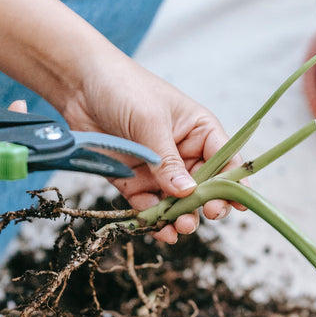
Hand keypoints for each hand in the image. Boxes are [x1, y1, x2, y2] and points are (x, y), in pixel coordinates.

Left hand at [65, 50, 244, 242]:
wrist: (78, 85)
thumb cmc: (123, 88)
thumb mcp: (150, 121)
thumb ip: (167, 160)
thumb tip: (188, 192)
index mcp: (199, 131)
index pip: (225, 161)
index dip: (233, 183)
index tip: (237, 204)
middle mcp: (183, 154)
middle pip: (205, 188)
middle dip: (208, 204)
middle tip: (209, 214)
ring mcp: (159, 171)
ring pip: (178, 203)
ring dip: (182, 217)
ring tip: (181, 227)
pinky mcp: (135, 182)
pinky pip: (150, 207)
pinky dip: (155, 221)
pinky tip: (161, 231)